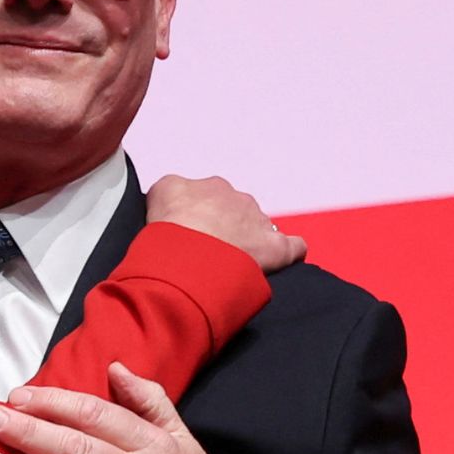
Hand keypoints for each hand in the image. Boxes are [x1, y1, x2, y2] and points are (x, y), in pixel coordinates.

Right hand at [146, 174, 304, 272]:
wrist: (188, 255)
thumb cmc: (170, 229)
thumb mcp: (160, 193)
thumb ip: (172, 190)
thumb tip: (176, 199)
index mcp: (212, 187)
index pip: (210, 197)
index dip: (201, 218)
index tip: (192, 235)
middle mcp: (238, 200)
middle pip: (237, 213)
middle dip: (227, 230)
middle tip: (209, 254)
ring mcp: (259, 223)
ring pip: (260, 229)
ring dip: (251, 243)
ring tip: (233, 266)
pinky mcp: (277, 249)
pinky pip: (293, 246)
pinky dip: (289, 252)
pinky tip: (278, 263)